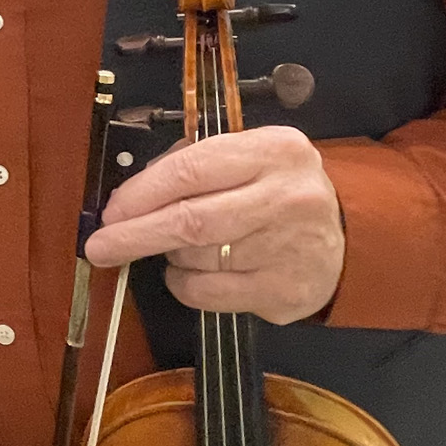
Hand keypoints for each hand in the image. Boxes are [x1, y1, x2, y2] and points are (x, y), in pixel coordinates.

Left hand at [83, 125, 345, 323]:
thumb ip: (192, 165)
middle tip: (100, 246)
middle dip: (136, 235)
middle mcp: (287, 197)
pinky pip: (210, 294)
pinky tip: (193, 273)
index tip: (110, 212)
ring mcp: (290, 248)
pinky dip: (186, 285)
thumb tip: (128, 198)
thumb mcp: (246, 158)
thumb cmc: (274, 191)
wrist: (345, 238)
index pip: (192, 169)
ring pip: (198, 258)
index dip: (142, 193)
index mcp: (273, 150)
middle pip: (192, 221)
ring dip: (172, 256)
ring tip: (178, 246)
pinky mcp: (287, 291)